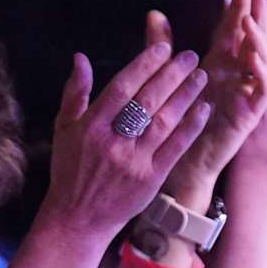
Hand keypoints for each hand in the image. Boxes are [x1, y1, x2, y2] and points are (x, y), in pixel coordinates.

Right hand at [35, 46, 211, 239]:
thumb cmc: (69, 171)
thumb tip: (80, 58)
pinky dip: (190, 127)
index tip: (163, 48)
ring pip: (164, 121)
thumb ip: (75, 92)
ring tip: (201, 76)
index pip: (122, 87)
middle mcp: (112, 142)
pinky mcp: (150, 179)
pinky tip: (203, 109)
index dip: (144, 65)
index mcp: (91, 126)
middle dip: (172, 74)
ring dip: (186, 96)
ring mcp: (133, 161)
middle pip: (147, 100)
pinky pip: (175, 147)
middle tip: (190, 56)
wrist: (77, 219)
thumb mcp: (64, 129)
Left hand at [157, 1, 266, 199]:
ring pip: (262, 59)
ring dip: (257, 39)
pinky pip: (262, 89)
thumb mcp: (167, 78)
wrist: (180, 165)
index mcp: (218, 65)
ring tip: (248, 21)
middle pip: (251, 38)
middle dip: (255, 13)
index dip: (236, 8)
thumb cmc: (173, 124)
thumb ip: (162, 46)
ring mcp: (245, 93)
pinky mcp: (249, 113)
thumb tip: (154, 13)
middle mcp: (235, 76)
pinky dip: (260, 72)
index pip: (232, 30)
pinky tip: (251, 57)